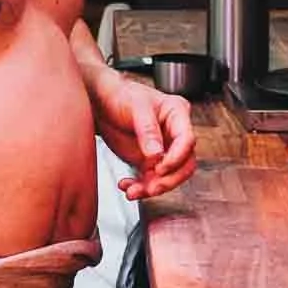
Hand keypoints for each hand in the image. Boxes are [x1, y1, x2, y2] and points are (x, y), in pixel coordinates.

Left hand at [91, 69, 197, 201]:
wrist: (100, 103)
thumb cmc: (121, 95)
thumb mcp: (135, 106)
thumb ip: (147, 130)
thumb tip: (156, 155)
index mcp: (177, 114)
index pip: (187, 140)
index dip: (176, 157)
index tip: (160, 167)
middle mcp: (174, 134)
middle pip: (184, 164)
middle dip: (168, 179)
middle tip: (151, 187)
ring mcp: (163, 149)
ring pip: (169, 176)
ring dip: (152, 188)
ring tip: (132, 191)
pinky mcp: (149, 161)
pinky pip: (151, 180)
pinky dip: (140, 187)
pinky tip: (126, 185)